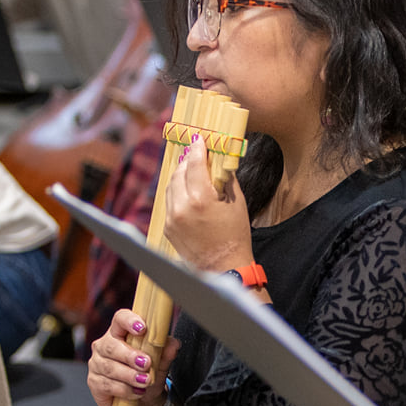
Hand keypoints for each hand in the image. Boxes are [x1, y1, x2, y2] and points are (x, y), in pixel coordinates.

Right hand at [86, 307, 181, 405]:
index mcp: (120, 333)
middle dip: (130, 355)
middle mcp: (104, 346)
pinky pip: (107, 385)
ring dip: (129, 375)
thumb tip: (174, 344)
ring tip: (145, 382)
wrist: (142, 401)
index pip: (120, 319)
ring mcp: (97, 364)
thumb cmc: (147, 375)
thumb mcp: (160, 365)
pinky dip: (125, 390)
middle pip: (112, 346)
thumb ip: (166, 354)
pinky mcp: (94, 382)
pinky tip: (137, 392)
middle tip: (146, 363)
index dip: (129, 320)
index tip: (142, 328)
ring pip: (110, 367)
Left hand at [162, 134, 254, 274]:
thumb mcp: (237, 203)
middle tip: (196, 154)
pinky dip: (177, 192)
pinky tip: (187, 191)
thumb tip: (218, 160)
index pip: (195, 164)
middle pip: (179, 173)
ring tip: (191, 172)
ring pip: (170, 186)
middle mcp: (182, 208)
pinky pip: (169, 202)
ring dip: (180, 176)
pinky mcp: (168, 228)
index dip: (197, 148)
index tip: (198, 138)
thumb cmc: (235, 236)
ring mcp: (172, 219)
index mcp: (201, 200)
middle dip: (187, 161)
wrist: (224, 267)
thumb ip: (226, 179)